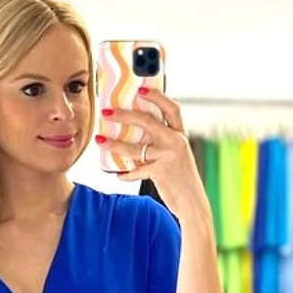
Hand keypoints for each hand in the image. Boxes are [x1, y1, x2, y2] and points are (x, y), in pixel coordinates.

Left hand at [96, 89, 207, 220]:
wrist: (192, 202)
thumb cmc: (181, 178)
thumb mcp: (177, 155)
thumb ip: (163, 143)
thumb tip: (139, 136)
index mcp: (179, 135)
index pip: (171, 108)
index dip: (156, 97)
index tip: (140, 90)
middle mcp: (175, 142)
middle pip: (147, 121)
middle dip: (124, 115)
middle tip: (106, 112)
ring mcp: (168, 156)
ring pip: (135, 148)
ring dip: (114, 144)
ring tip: (99, 140)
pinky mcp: (161, 172)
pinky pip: (137, 171)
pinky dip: (126, 174)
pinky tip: (118, 175)